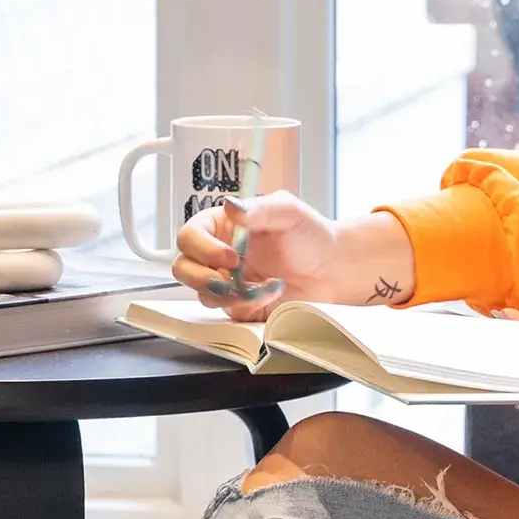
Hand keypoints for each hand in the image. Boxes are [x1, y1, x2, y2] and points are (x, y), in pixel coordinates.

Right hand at [173, 193, 336, 319]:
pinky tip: (272, 293)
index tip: (231, 255)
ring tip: (264, 285)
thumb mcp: (289, 211)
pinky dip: (249, 305)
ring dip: (232, 294)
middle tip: (229, 281)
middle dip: (202, 278)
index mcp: (223, 227)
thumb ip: (259, 209)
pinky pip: (229, 312)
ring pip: (204, 294)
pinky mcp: (240, 305)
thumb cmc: (312, 236)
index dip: (202, 248)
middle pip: (183, 268)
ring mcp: (227, 282)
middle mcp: (219, 254)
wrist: (335, 269)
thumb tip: (230, 206)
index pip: (189, 236)